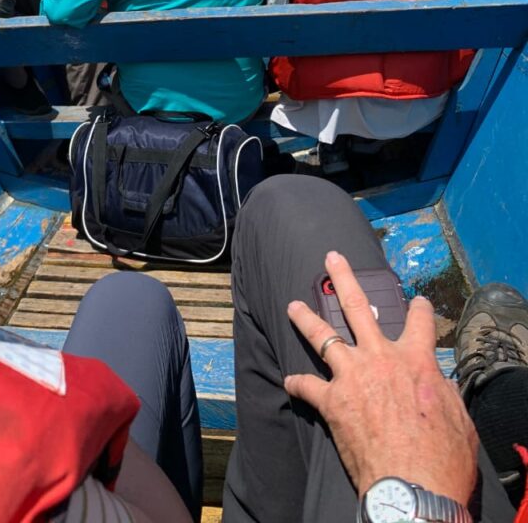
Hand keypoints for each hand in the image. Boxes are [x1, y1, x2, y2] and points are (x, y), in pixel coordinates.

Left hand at [284, 251, 477, 504]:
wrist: (413, 487)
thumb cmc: (442, 458)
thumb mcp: (456, 417)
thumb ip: (441, 390)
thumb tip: (434, 382)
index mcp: (415, 360)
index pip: (420, 322)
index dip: (420, 309)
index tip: (417, 301)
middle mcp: (380, 358)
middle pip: (358, 307)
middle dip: (342, 278)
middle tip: (330, 259)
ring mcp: (352, 376)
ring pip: (323, 336)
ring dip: (305, 318)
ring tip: (292, 304)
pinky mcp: (332, 401)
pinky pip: (308, 386)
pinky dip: (297, 383)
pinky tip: (289, 380)